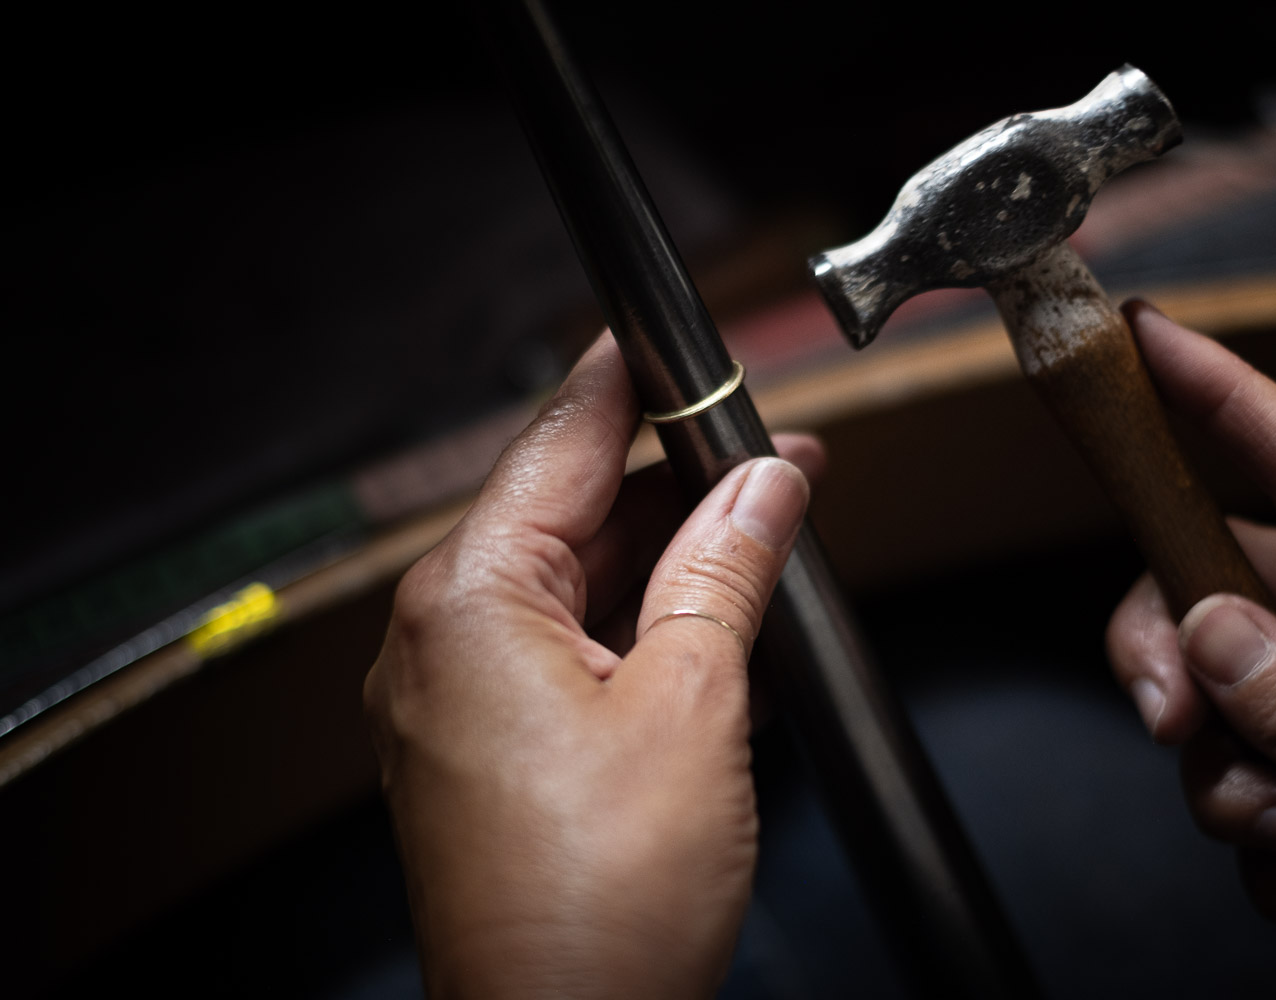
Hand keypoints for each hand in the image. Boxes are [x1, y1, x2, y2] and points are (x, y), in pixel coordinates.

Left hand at [364, 335, 817, 997]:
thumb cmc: (601, 898)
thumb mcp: (696, 701)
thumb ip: (729, 567)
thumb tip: (767, 483)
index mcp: (470, 601)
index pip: (560, 442)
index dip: (628, 381)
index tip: (665, 335)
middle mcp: (442, 639)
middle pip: (572, 513)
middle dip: (678, 483)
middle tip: (770, 459)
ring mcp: (458, 699)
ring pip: (576, 585)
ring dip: (670, 560)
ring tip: (763, 532)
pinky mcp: (486, 750)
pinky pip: (566, 652)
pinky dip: (638, 628)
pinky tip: (712, 621)